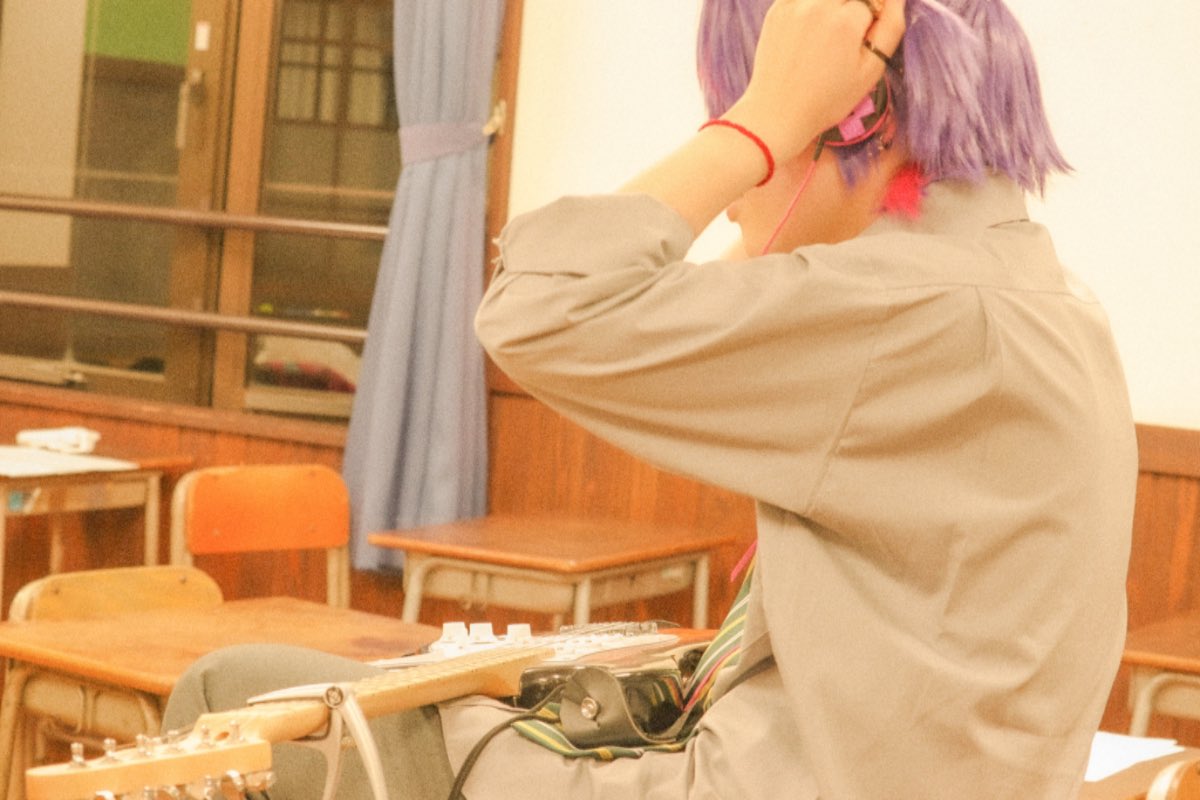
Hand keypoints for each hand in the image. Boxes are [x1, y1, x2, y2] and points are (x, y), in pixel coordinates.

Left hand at [723, 0, 905, 163]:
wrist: (777, 113)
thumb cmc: (827, 100)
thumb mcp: (870, 72)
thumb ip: (890, 28)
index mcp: (846, 22)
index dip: (873, 18)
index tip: (863, 37)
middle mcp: (819, 6)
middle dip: (855, 9)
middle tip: (845, 37)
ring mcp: (794, 5)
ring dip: (834, 8)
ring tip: (828, 35)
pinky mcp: (776, 10)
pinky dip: (811, 6)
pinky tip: (811, 28)